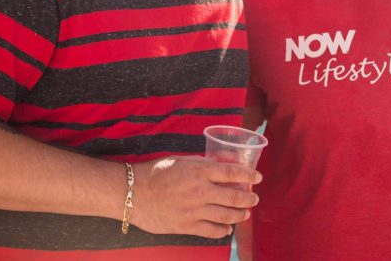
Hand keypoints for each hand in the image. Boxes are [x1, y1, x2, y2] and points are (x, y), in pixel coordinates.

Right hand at [128, 155, 261, 237]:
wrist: (132, 193)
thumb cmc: (155, 173)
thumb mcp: (182, 161)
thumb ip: (203, 165)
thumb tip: (221, 168)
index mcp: (200, 170)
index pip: (232, 172)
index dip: (249, 175)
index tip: (258, 177)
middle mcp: (201, 191)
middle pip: (234, 196)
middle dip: (249, 198)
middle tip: (255, 198)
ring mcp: (194, 210)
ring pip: (226, 215)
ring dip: (240, 214)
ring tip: (246, 213)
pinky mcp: (186, 226)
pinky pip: (211, 231)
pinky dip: (223, 231)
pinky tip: (228, 229)